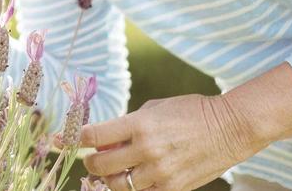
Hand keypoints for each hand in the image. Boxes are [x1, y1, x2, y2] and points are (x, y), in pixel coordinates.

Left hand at [78, 94, 265, 190]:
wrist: (230, 128)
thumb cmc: (190, 112)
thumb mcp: (154, 108)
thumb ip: (126, 124)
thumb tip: (102, 141)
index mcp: (139, 124)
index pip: (93, 136)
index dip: (72, 140)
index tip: (60, 140)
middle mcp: (146, 149)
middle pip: (99, 165)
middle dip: (91, 162)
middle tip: (94, 159)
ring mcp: (159, 172)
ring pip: (116, 185)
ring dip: (110, 178)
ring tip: (116, 170)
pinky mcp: (172, 188)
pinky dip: (132, 188)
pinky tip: (136, 179)